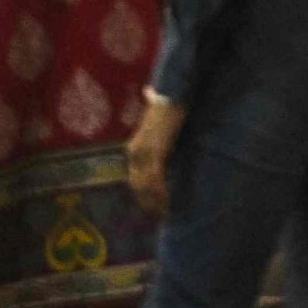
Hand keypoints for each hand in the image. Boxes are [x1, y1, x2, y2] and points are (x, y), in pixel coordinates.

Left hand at [128, 96, 182, 216]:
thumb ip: (159, 127)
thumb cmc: (170, 104)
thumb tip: (153, 104)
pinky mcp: (154, 152)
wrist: (172, 94)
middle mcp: (135, 152)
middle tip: (160, 214)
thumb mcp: (161, 120)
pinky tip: (169, 200)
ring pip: (144, 185)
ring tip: (166, 211)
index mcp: (136, 147)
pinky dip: (161, 192)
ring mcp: (143, 153)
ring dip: (154, 200)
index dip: (144, 193)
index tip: (154, 206)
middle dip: (147, 201)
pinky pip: (155, 179)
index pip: (136, 177)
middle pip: (137, 184)